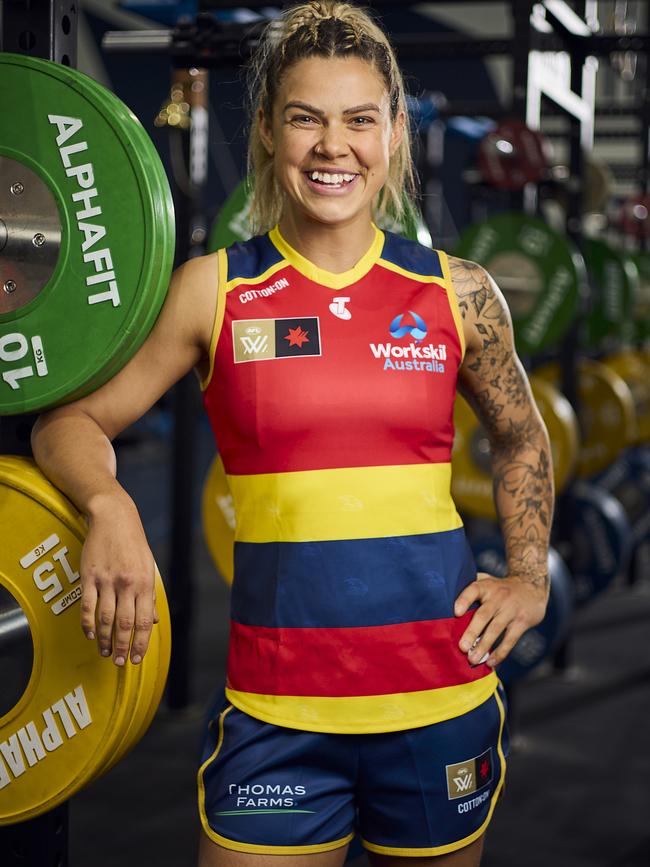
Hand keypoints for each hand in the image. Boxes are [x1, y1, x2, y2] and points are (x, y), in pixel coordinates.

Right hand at [80, 496, 157, 665]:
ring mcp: (107, 581)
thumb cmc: (134, 543)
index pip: (144, 621)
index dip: (141, 643)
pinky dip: (87, 624)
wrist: (114, 517)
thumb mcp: (148, 567)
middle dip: (123, 647)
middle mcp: (127, 584)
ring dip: (104, 640)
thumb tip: (152, 622)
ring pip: (104, 619)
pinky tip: (89, 635)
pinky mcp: (89, 577)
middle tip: (120, 663)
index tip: (137, 659)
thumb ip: (149, 596)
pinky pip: (87, 606)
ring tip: (104, 653)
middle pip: (125, 624)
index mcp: (145, 583)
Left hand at [454, 573, 548, 667]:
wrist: (532, 586)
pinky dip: (500, 652)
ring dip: (484, 646)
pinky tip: (490, 662)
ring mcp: (511, 610)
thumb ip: (469, 588)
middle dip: (472, 632)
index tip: (456, 612)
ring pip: (496, 629)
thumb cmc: (500, 588)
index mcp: (486, 586)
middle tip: (461, 647)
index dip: (464, 600)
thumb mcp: (486, 581)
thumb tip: (442, 600)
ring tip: (472, 659)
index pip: (473, 590)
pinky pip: (510, 639)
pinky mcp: (522, 622)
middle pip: (483, 615)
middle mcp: (498, 597)